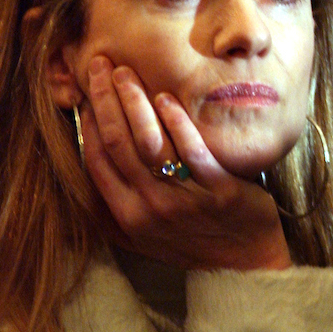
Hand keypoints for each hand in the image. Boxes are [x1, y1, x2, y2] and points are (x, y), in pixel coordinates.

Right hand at [81, 55, 292, 270]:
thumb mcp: (149, 235)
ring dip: (134, 104)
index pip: (97, 162)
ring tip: (126, 72)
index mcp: (128, 217)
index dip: (89, 123)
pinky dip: (178, 124)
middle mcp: (150, 209)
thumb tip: (95, 164)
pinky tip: (168, 99)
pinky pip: (193, 153)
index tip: (85, 91)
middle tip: (100, 65)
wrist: (247, 266)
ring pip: (149, 145)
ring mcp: (183, 202)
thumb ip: (123, 203)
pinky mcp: (219, 193)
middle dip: (105, 100)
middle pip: (118, 145)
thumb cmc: (198, 241)